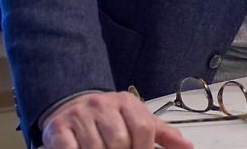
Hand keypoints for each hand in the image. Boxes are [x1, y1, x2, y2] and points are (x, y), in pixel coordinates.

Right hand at [41, 91, 190, 148]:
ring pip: (97, 148)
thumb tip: (188, 147)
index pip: (143, 128)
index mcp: (126, 102)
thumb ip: (163, 134)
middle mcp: (102, 105)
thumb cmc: (110, 118)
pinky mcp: (59, 128)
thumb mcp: (138, 120)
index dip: (144, 148)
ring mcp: (79, 115)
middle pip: (120, 141)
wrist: (72, 106)